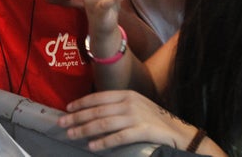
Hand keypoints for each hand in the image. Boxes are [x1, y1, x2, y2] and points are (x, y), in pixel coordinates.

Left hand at [59, 90, 204, 151]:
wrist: (179, 131)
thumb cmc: (154, 119)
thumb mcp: (136, 106)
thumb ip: (118, 107)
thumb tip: (95, 114)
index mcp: (126, 94)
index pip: (98, 97)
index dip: (82, 103)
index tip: (68, 109)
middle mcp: (129, 103)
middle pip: (97, 110)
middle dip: (77, 117)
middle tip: (62, 124)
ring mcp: (136, 116)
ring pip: (104, 123)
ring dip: (85, 129)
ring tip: (72, 135)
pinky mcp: (142, 131)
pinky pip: (118, 137)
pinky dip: (104, 142)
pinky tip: (92, 146)